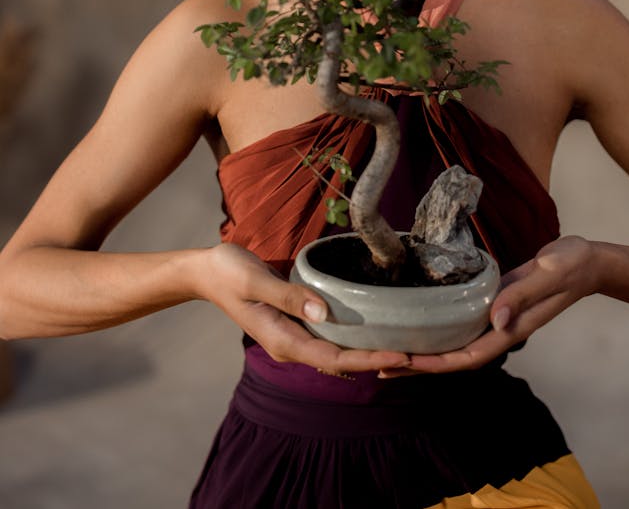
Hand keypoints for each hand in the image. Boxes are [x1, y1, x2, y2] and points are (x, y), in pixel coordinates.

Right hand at [198, 243, 410, 374]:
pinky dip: (354, 337)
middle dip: (378, 361)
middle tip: (418, 357)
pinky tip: (375, 329)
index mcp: (284, 341)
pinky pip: (331, 336)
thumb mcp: (256, 280)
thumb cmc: (228, 272)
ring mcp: (294, 335)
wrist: (206, 271)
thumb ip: (289, 296)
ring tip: (407, 348)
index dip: (370, 359)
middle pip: (342, 359)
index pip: (335, 357)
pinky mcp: (297, 322)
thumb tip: (324, 314)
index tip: (400, 358)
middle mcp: (292, 344)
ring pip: (338, 350)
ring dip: (369, 351)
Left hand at [380, 235, 596, 377]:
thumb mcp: (548, 275)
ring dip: (428, 349)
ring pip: (458, 341)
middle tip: (382, 366)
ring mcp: (498, 317)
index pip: (471, 356)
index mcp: (514, 328)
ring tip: (392, 350)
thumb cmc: (570, 266)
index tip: (408, 364)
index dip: (439, 364)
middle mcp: (502, 328)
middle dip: (423, 364)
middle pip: (458, 356)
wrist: (585, 260)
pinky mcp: (495, 301)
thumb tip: (496, 321)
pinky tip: (423, 322)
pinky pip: (464, 322)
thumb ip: (522, 295)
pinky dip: (442, 327)